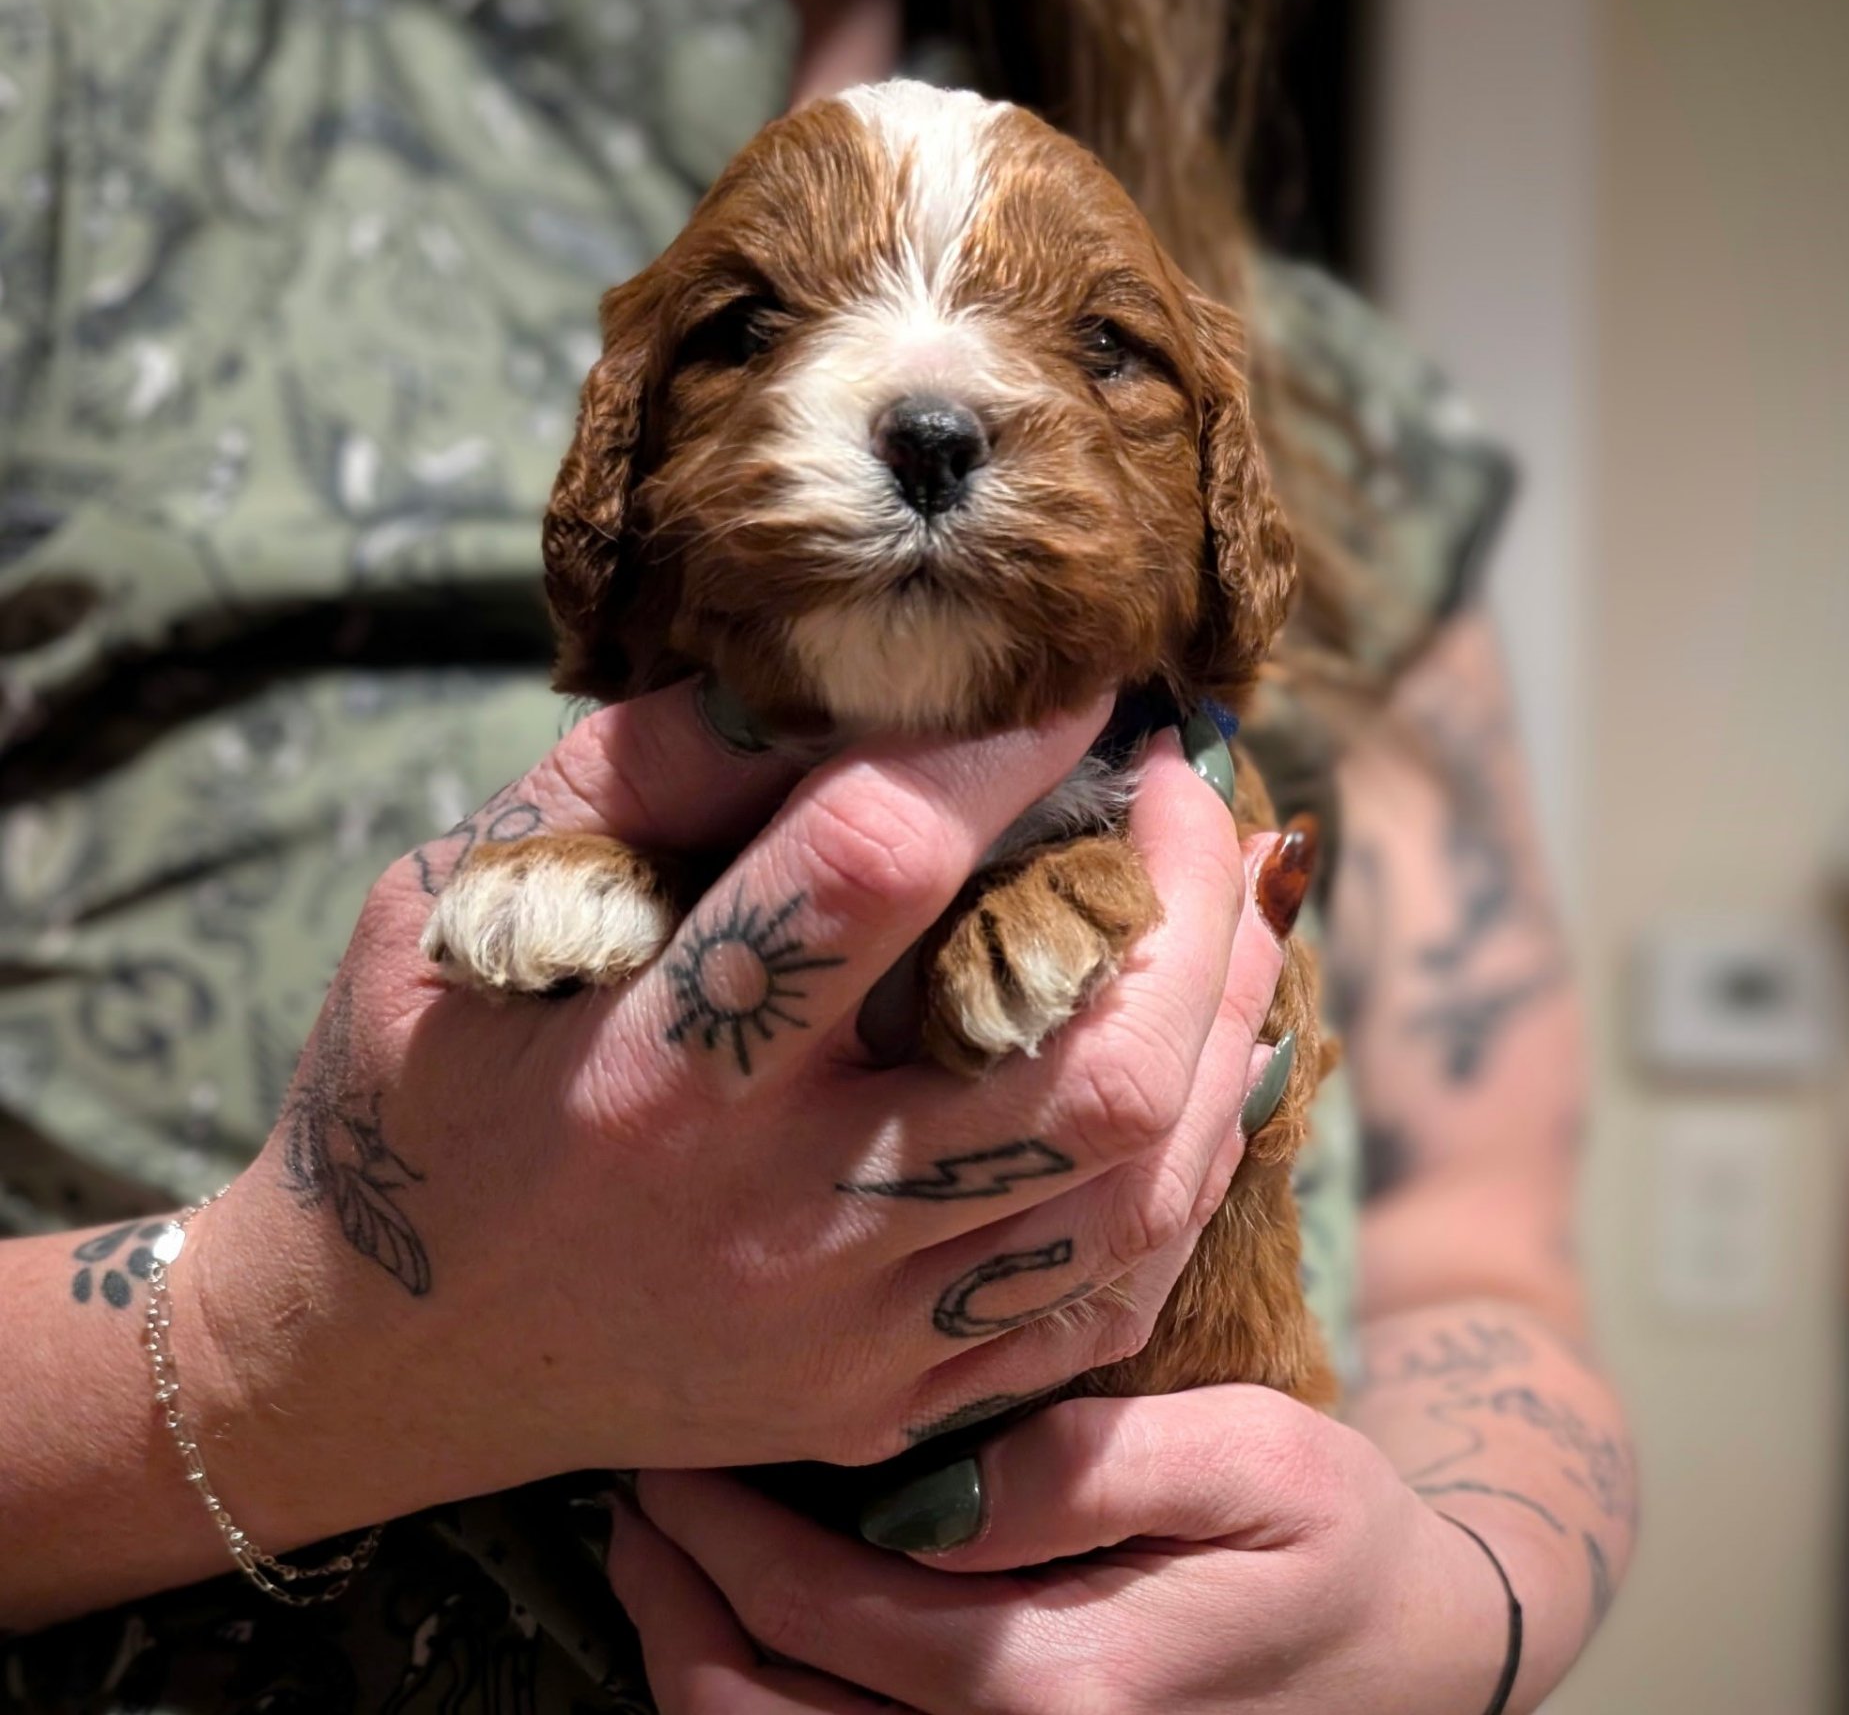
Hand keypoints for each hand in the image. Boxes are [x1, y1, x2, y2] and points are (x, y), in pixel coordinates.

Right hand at [171, 681, 1286, 1549]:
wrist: (385, 1358)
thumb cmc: (413, 1100)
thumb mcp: (458, 911)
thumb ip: (631, 781)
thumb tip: (824, 677)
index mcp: (655, 1070)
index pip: (877, 869)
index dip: (1004, 748)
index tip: (1078, 684)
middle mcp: (777, 1218)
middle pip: (1083, 1059)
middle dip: (1187, 898)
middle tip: (1189, 791)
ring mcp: (853, 1332)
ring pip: (1135, 1181)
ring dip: (1226, 1020)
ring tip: (1232, 903)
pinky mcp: (892, 1402)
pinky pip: (1108, 1294)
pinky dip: (1182, 1161)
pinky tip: (1191, 1064)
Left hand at [613, 1388, 1515, 1713]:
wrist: (1420, 1667)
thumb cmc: (1334, 1545)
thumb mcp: (1254, 1460)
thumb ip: (1086, 1468)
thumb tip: (923, 1477)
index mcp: (1062, 1686)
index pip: (828, 1608)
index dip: (728, 1521)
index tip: (677, 1431)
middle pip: (766, 1712)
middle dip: (674, 1591)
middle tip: (638, 1481)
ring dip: (691, 1661)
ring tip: (657, 1555)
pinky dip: (755, 1711)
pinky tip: (740, 1632)